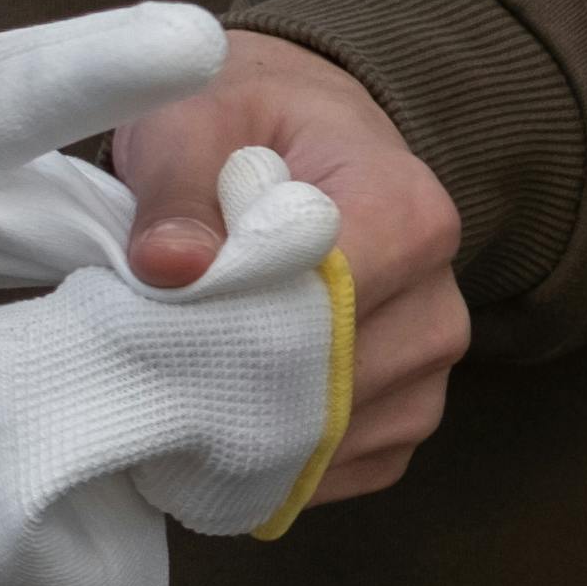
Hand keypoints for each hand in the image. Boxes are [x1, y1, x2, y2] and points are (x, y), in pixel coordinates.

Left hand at [115, 31, 462, 500]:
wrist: (304, 137)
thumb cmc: (247, 124)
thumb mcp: (194, 118)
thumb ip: (176, 186)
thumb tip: (169, 268)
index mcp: (409, 214)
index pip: (328, 307)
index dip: (233, 331)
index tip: (154, 330)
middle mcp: (440, 299)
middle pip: (332, 386)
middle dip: (233, 391)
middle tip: (146, 376)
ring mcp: (433, 364)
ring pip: (343, 439)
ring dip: (255, 437)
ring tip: (182, 396)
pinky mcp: (412, 409)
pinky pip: (352, 467)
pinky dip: (286, 465)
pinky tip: (231, 427)